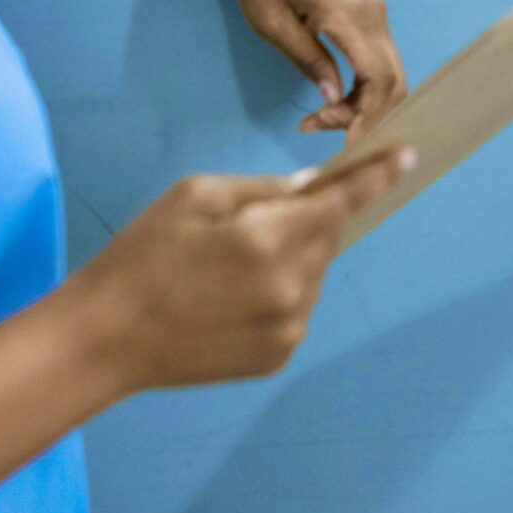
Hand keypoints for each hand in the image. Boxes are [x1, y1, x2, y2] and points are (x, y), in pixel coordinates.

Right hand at [67, 149, 414, 389]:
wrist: (104, 340)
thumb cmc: (141, 257)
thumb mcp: (195, 196)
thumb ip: (263, 190)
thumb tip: (312, 188)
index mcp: (269, 241)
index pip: (342, 202)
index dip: (377, 176)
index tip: (408, 156)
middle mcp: (290, 290)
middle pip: (326, 236)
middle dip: (304, 219)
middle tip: (246, 222)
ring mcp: (287, 330)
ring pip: (311, 273)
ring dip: (288, 258)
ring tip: (223, 268)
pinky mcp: (277, 357)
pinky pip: (294, 308)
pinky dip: (275, 293)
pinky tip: (226, 298)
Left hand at [212, 0, 407, 134]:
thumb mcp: (271, 23)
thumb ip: (307, 60)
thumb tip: (334, 97)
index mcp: (348, 14)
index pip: (378, 79)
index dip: (366, 118)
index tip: (342, 144)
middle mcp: (372, 11)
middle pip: (393, 80)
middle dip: (365, 115)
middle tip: (320, 125)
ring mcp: (373, 8)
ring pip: (388, 71)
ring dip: (363, 101)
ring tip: (319, 113)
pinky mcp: (366, 9)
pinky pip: (378, 56)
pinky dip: (363, 84)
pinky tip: (332, 94)